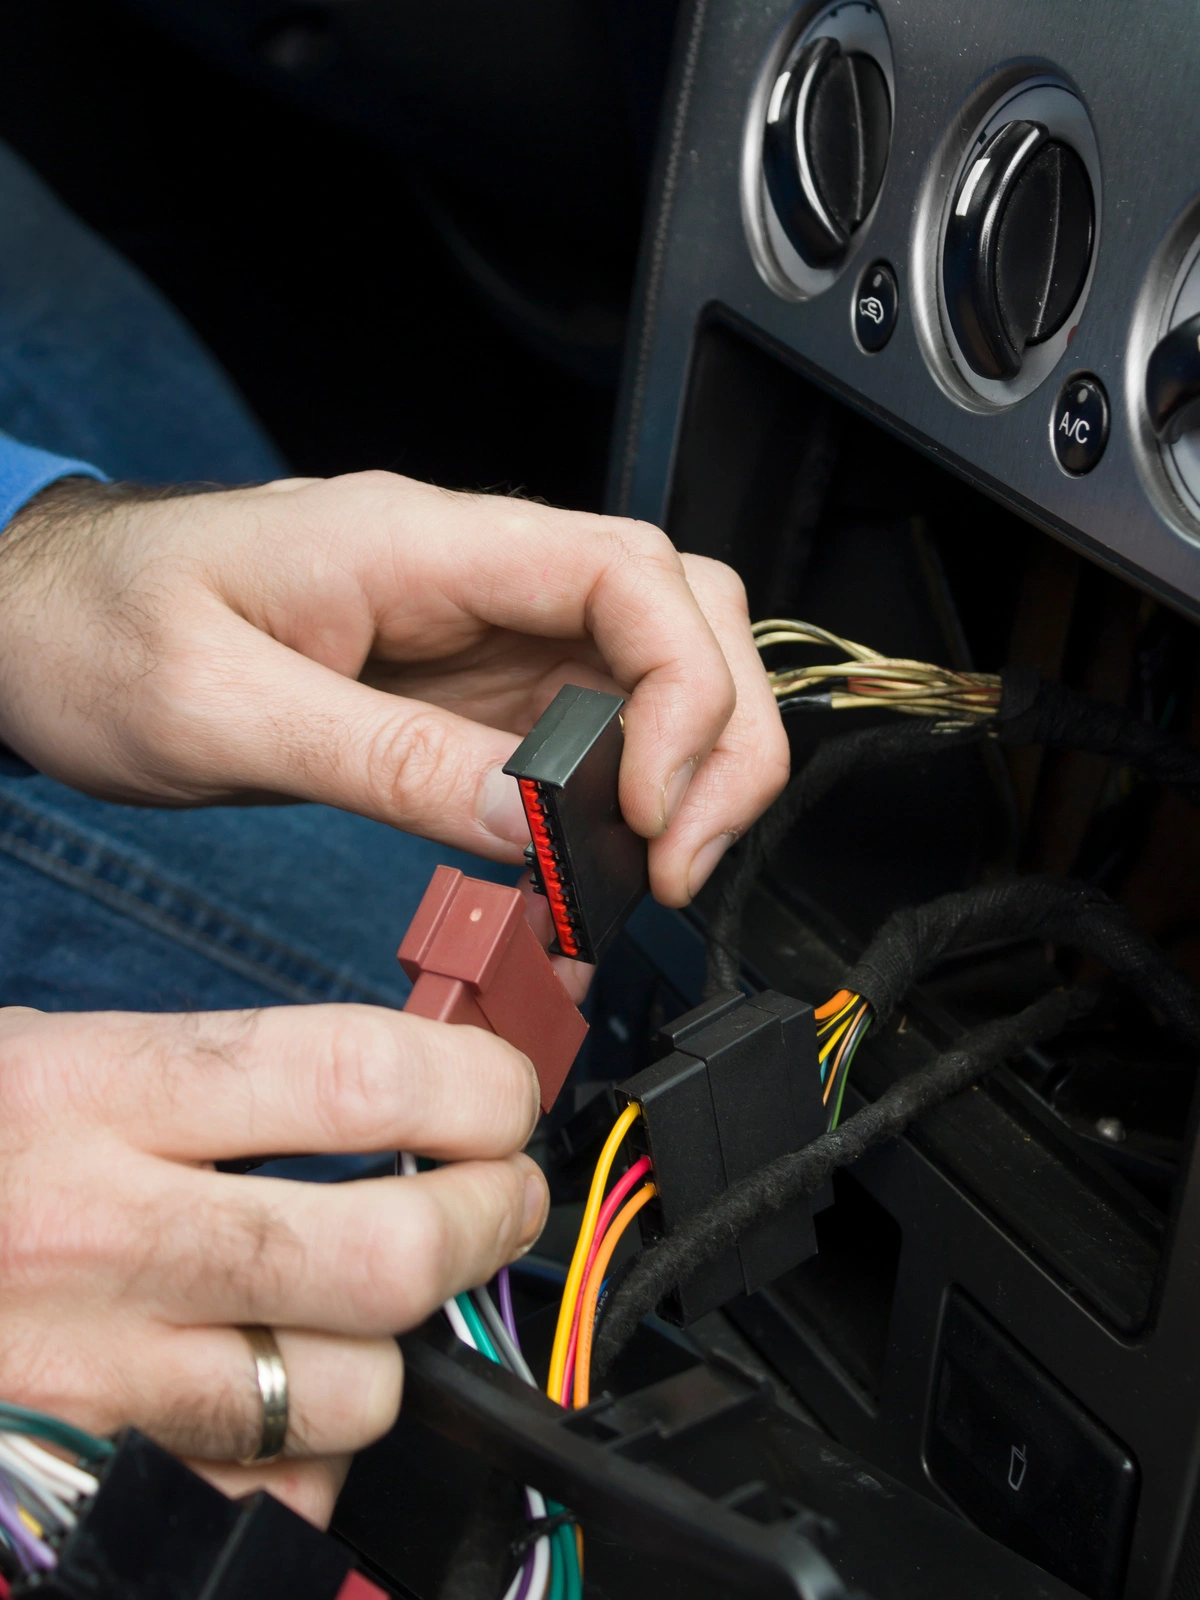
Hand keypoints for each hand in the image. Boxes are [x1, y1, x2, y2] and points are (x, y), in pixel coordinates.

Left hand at [0, 474, 788, 905]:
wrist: (35, 620)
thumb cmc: (97, 629)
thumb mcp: (217, 706)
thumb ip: (381, 758)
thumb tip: (531, 818)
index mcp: (420, 543)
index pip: (628, 572)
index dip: (684, 687)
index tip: (656, 804)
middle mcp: (472, 574)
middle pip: (679, 611)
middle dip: (721, 735)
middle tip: (679, 859)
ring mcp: (478, 630)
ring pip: (652, 670)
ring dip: (689, 768)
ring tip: (654, 871)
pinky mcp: (465, 689)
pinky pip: (585, 729)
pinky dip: (621, 797)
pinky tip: (597, 862)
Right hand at [0, 1001, 546, 1525]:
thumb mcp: (65, 1053)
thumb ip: (234, 1074)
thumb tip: (407, 1086)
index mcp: (100, 1091)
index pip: (355, 1078)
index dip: (476, 1087)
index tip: (501, 1093)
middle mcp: (102, 1235)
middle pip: (386, 1250)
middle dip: (487, 1219)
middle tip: (494, 1192)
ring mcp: (98, 1371)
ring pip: (349, 1388)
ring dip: (402, 1344)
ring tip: (377, 1296)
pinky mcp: (94, 1472)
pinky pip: (272, 1487)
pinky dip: (314, 1450)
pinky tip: (283, 1386)